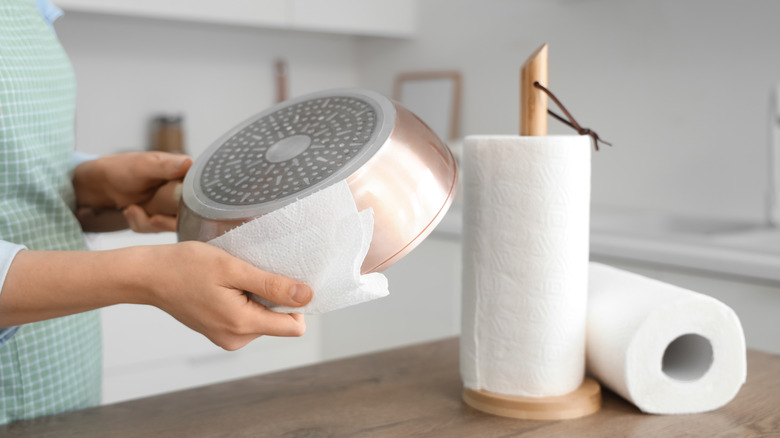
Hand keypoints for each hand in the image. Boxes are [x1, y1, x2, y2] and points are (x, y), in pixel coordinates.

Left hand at [73, 152, 191, 231]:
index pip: (204, 195)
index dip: (194, 206)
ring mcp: (174, 207)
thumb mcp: (144, 166)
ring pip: (172, 226)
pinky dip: (141, 224)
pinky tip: (130, 212)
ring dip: (148, 222)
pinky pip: (158, 230)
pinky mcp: (163, 218)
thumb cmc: (122, 168)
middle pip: (190, 216)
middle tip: (151, 218)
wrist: (100, 184)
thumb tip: (189, 163)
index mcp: (188, 174)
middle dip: (165, 221)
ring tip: (130, 209)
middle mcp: (185, 192)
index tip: (174, 211)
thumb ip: (166, 167)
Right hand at [144, 241, 311, 349]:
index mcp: (242, 325)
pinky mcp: (220, 332)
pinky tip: (225, 286)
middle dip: (272, 296)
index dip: (296, 302)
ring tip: (232, 279)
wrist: (148, 276)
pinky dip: (244, 300)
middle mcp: (236, 339)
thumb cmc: (186, 266)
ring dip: (256, 297)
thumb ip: (272, 285)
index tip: (281, 279)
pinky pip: (247, 318)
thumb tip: (307, 297)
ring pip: (264, 318)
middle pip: (279, 321)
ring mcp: (226, 338)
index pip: (294, 326)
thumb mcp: (233, 268)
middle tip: (248, 273)